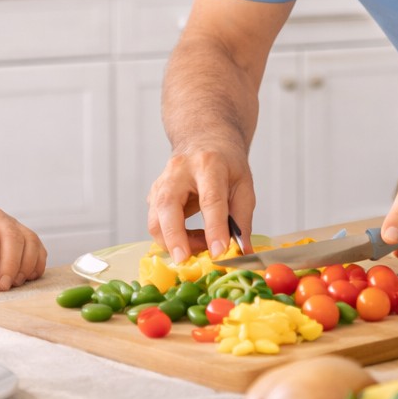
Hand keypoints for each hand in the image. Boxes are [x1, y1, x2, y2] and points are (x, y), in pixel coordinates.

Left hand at [0, 207, 46, 291]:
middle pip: (12, 238)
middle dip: (9, 267)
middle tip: (0, 288)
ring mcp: (12, 223)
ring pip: (29, 241)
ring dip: (23, 267)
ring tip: (10, 285)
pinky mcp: (23, 233)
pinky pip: (37, 247)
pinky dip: (35, 265)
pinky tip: (23, 278)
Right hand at [145, 146, 254, 263]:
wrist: (204, 139)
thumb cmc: (226, 163)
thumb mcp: (243, 184)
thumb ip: (242, 218)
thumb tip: (241, 251)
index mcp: (209, 164)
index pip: (210, 199)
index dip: (214, 228)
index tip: (219, 252)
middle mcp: (179, 171)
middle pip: (168, 206)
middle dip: (174, 237)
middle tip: (185, 260)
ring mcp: (162, 181)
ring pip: (155, 218)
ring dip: (174, 241)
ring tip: (199, 246)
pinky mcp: (154, 194)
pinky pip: (156, 222)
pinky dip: (171, 238)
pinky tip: (190, 238)